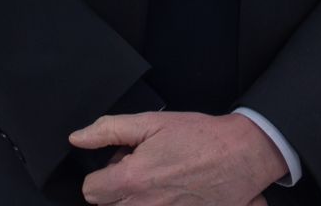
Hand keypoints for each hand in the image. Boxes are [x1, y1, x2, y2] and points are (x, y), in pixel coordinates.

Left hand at [69, 111, 284, 204]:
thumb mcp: (153, 122)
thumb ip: (110, 130)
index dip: (103, 173)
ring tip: (157, 180)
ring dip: (136, 199)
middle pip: (108, 205)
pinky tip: (172, 192)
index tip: (121, 164)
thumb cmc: (201, 137)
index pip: (90, 190)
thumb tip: (78, 138)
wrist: (241, 154)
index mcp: (131, 180)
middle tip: (142, 168)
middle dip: (118, 187)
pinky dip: (157, 203)